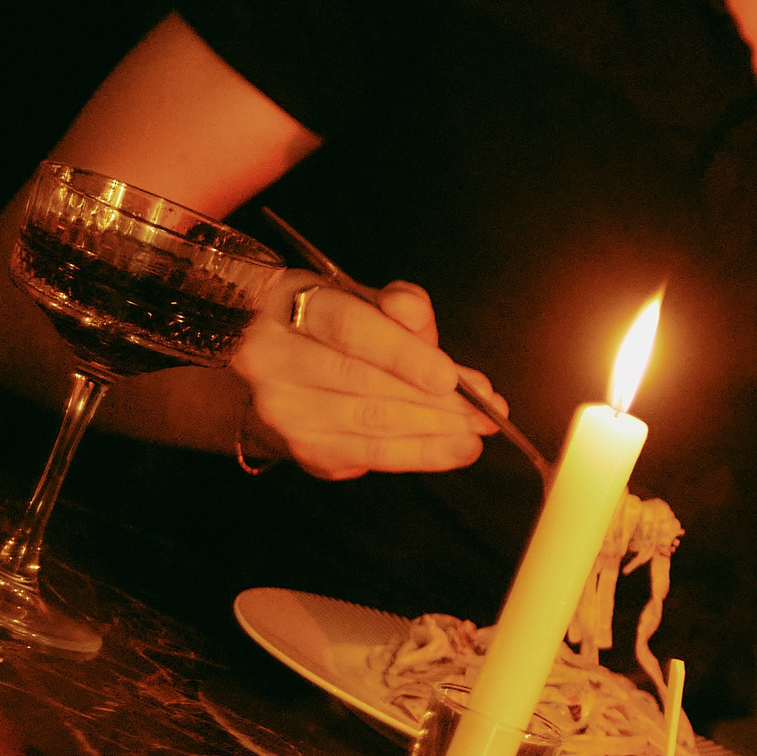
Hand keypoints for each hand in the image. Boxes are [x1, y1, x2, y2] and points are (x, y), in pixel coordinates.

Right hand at [231, 274, 504, 478]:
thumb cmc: (335, 326)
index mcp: (286, 305)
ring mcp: (280, 408)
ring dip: (436, 431)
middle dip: (436, 400)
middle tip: (486, 410)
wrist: (282, 366)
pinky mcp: (301, 446)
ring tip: (479, 430)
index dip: (403, 355)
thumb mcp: (366, 301)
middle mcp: (270, 358)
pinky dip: (420, 453)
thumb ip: (399, 305)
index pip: (350, 329)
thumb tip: (415, 312)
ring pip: (370, 423)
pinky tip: (455, 448)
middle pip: (364, 383)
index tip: (450, 377)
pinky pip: (370, 454)